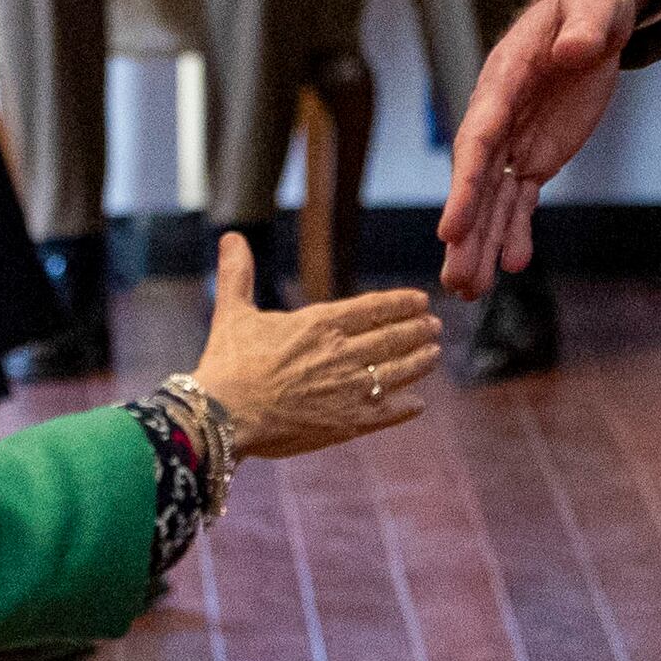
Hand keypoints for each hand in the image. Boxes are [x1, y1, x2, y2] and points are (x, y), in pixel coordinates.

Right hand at [185, 234, 438, 459]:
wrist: (224, 416)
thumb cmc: (227, 364)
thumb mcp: (233, 312)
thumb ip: (238, 274)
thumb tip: (231, 237)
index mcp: (320, 324)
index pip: (374, 308)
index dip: (401, 303)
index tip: (420, 300)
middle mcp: (342, 354)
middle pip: (393, 338)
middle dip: (419, 330)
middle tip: (436, 326)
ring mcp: (349, 390)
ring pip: (398, 372)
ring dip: (420, 361)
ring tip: (435, 354)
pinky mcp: (348, 424)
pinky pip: (388, 413)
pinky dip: (406, 407)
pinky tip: (418, 403)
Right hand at [436, 0, 655, 292]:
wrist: (592, 14)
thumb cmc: (591, 5)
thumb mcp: (598, 7)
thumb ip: (586, 27)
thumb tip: (576, 48)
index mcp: (505, 79)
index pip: (479, 137)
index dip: (464, 184)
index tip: (451, 228)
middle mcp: (499, 115)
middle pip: (477, 180)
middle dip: (466, 231)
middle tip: (455, 279)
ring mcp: (515, 139)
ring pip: (492, 199)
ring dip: (481, 243)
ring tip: (467, 292)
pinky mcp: (535, 155)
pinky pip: (520, 199)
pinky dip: (515, 232)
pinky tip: (509, 266)